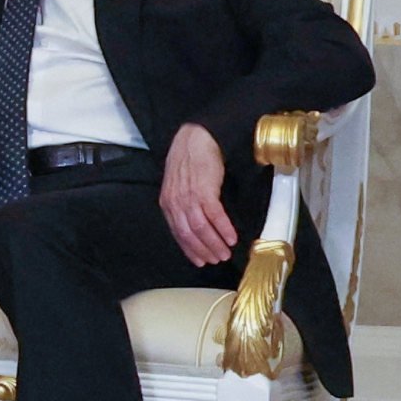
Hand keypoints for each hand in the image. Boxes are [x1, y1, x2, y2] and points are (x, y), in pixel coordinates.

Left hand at [160, 122, 237, 266]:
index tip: (200, 261)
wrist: (195, 140)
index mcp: (168, 204)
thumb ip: (183, 206)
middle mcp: (176, 203)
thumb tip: (193, 225)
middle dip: (204, 250)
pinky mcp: (204, 190)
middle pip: (189, 234)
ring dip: (215, 243)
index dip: (189, 249)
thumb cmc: (189, 163)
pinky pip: (214, 215)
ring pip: (200, 228)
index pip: (177, 233)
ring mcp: (189, 197)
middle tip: (217, 260)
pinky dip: (223, 229)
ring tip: (226, 252)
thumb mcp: (179, 187)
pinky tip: (232, 237)